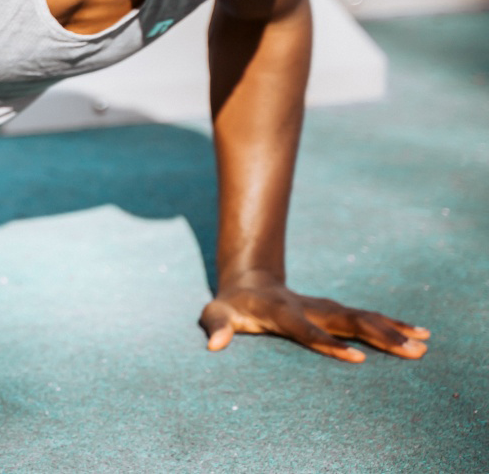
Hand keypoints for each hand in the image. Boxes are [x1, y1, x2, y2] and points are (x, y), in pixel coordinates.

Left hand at [199, 272, 430, 361]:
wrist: (246, 280)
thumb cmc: (229, 306)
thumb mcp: (215, 314)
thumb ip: (215, 327)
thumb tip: (215, 345)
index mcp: (280, 311)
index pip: (307, 329)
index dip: (328, 342)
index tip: (357, 357)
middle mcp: (308, 307)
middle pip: (346, 321)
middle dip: (379, 336)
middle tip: (410, 350)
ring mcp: (323, 307)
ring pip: (361, 317)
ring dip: (392, 330)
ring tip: (423, 345)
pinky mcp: (333, 311)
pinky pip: (365, 318)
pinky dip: (391, 324)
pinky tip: (418, 334)